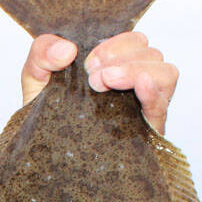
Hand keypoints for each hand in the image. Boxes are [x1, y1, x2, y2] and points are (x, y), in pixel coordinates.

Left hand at [21, 31, 177, 134]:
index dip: (116, 44)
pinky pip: (163, 105)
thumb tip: (67, 49)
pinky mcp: (145, 135)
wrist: (43, 160)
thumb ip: (41, 53)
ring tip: (106, 83)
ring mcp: (141, 110)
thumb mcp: (35, 80)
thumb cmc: (44, 120)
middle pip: (150, 53)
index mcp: (112, 67)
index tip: (88, 61)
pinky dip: (154, 90)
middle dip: (122, 56)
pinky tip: (140, 86)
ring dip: (136, 70)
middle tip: (93, 77)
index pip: (134, 42)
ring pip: (165, 74)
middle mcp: (131, 86)